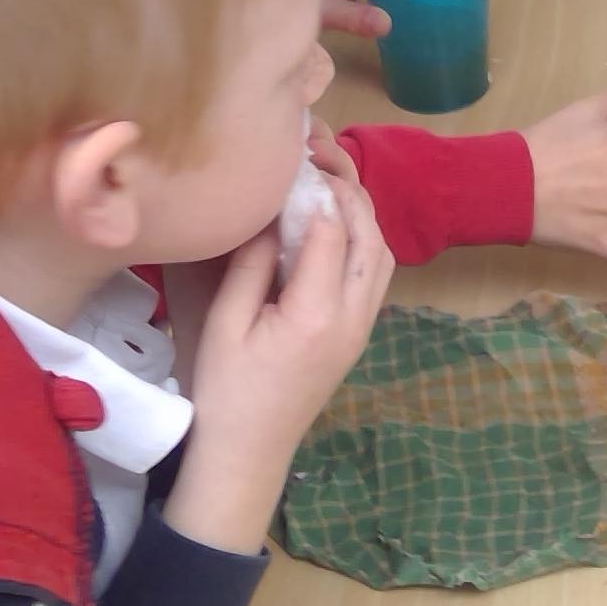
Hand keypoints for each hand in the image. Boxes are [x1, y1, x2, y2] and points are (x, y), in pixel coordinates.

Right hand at [163, 162, 392, 552]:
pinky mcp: (358, 335)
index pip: (330, 230)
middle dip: (348, 189)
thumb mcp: (226, 322)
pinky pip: (374, 275)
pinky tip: (334, 223)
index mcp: (314, 314)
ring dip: (362, 213)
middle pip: (369, 237)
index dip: (316, 186)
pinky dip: (362, 239)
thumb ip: (253, 262)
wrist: (247, 453)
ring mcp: (361, 329)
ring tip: (328, 180)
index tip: (294, 152)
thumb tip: (272, 209)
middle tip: (318, 153)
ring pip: (381, 255)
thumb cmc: (225, 390)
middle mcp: (351, 319)